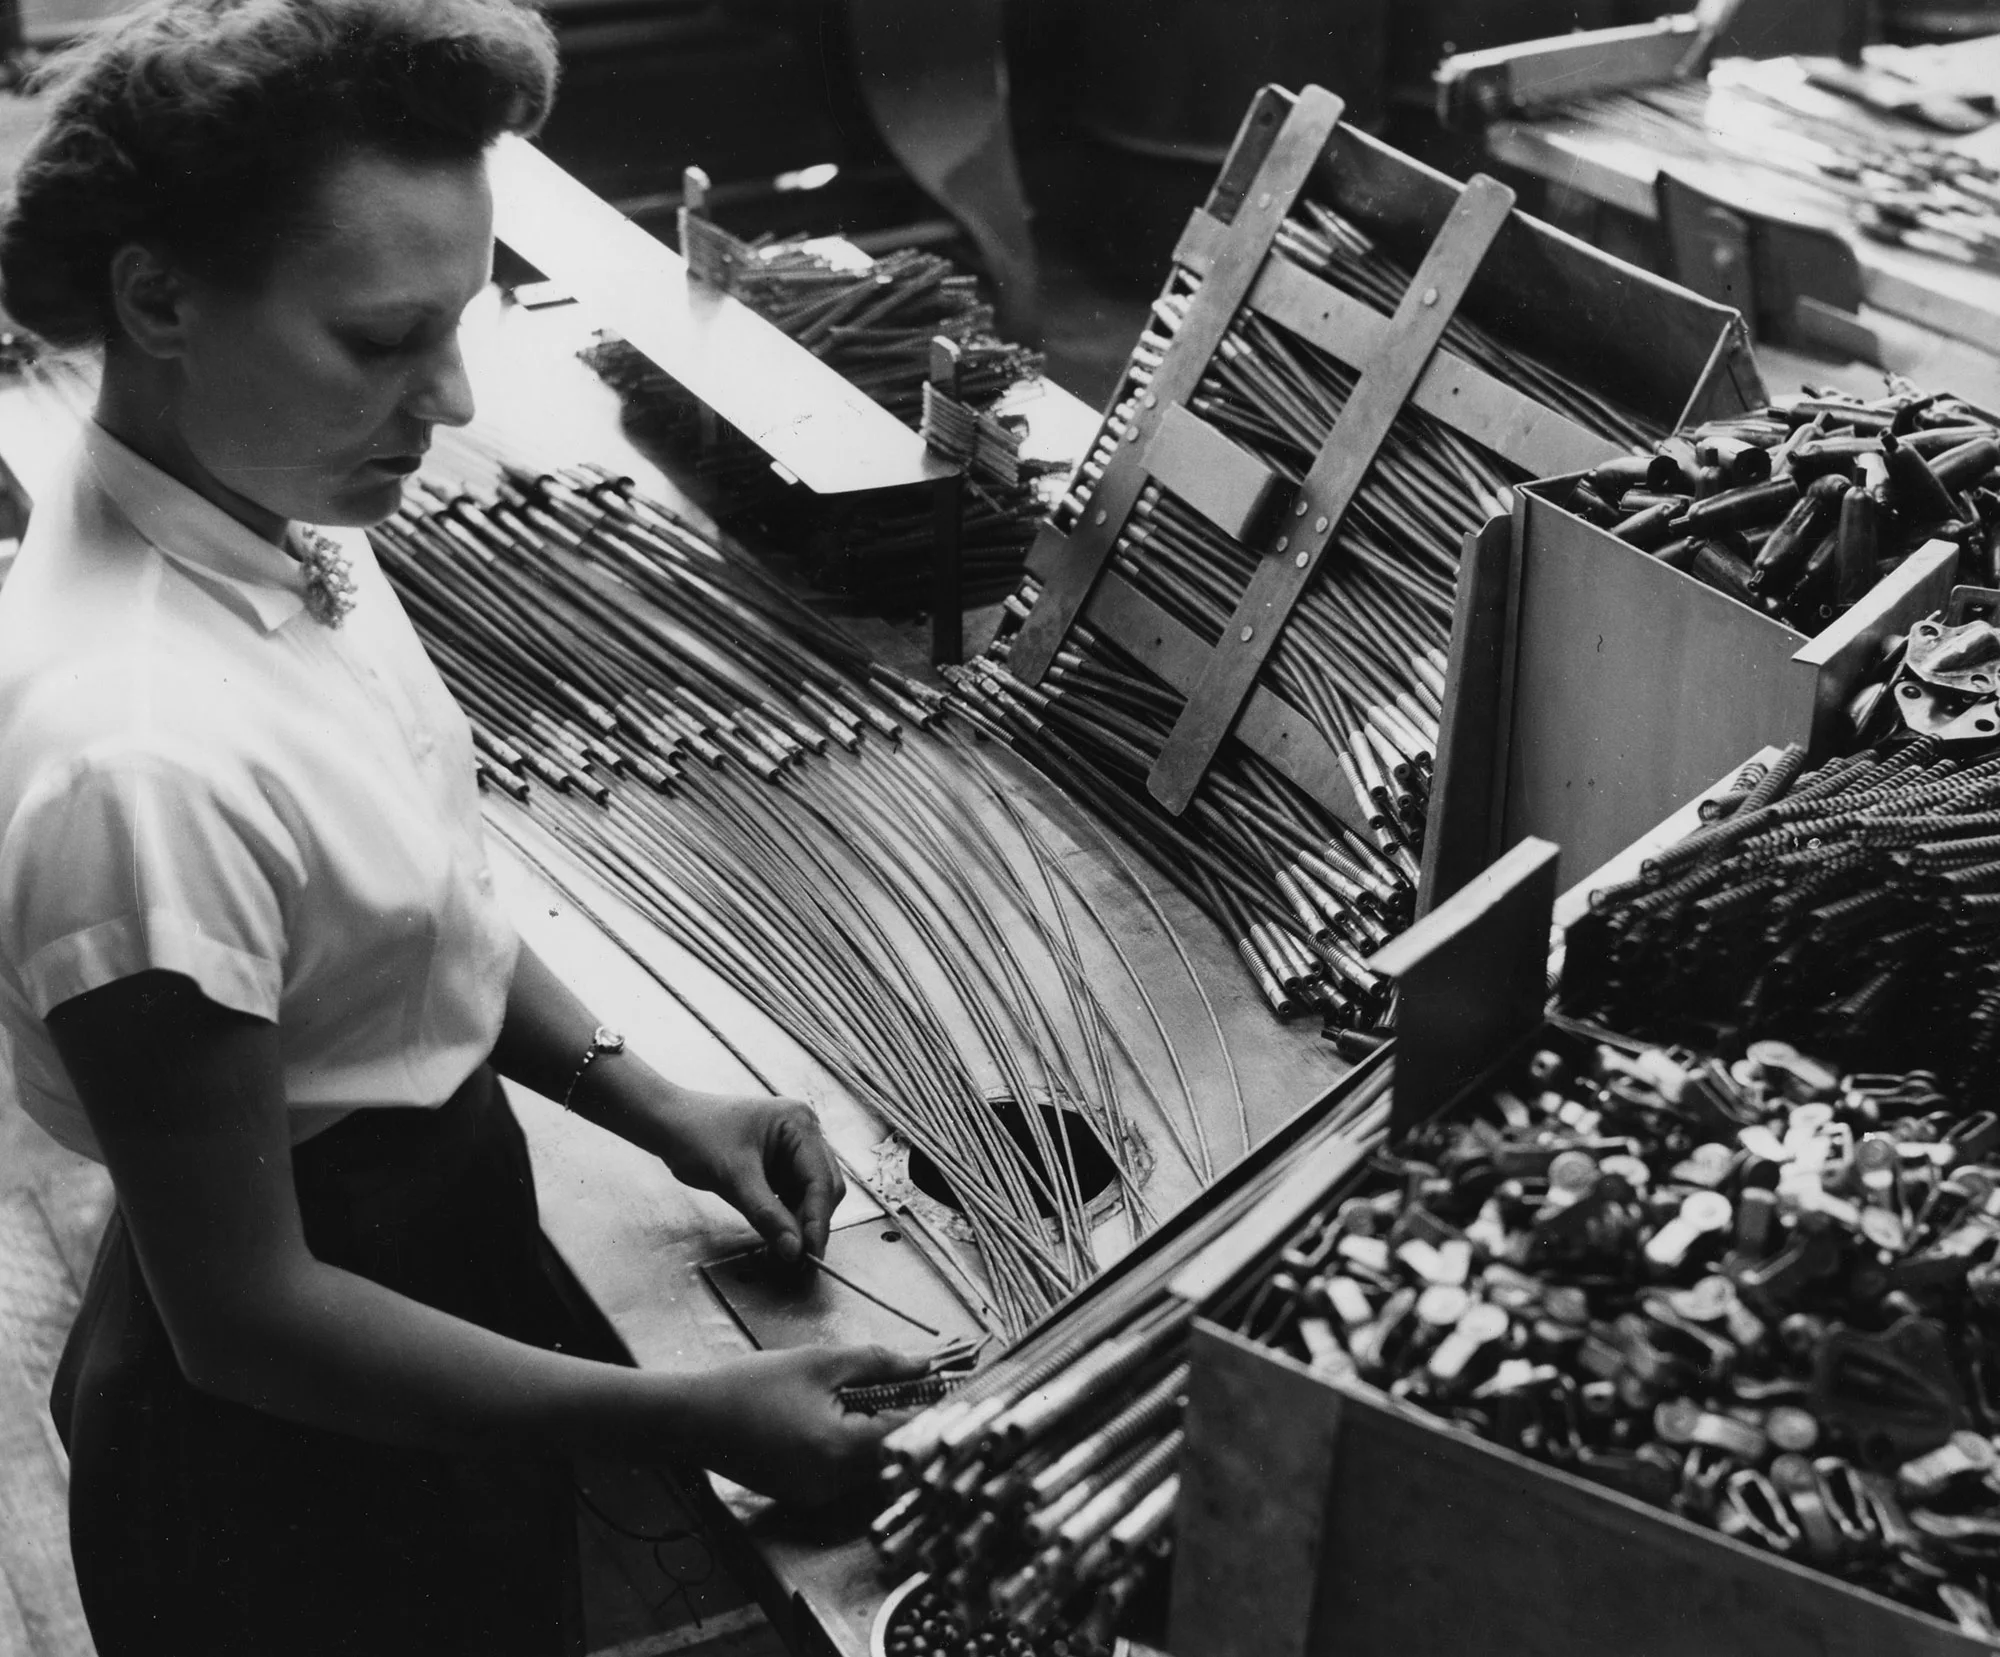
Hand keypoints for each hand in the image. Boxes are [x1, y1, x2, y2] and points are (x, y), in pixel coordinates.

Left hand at [645, 1089, 843, 1262]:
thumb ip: (766, 1214)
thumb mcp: (733, 1177)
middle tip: (798, 1261)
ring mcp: (793, 1149)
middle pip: (823, 1187)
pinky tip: (777, 1238)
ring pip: (811, 1195)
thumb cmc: (698, 1137)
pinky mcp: (780, 1165)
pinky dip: (787, 1218)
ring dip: (801, 1224)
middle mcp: (803, 1134)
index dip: (818, 1220)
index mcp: (799, 1124)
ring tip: (785, 1254)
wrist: (670, 1124)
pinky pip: (793, 1196)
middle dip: (812, 1223)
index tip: (809, 1254)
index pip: (820, 1179)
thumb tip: (794, 1250)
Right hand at [682, 1344, 930, 1503]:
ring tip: (870, 1396)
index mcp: (839, 1450)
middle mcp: (833, 1484)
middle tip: (913, 1384)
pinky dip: (854, 1446)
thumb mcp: (819, 1362)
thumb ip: (878, 1362)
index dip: (931, 1407)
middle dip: (907, 1418)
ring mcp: (818, 1497)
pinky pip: (847, 1473)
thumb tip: (925, 1363)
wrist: (692, 1420)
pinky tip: (840, 1417)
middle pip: (894, 1455)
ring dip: (880, 1432)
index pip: (908, 1434)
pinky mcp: (805, 1497)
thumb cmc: (751, 1386)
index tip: (949, 1384)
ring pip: (872, 1466)